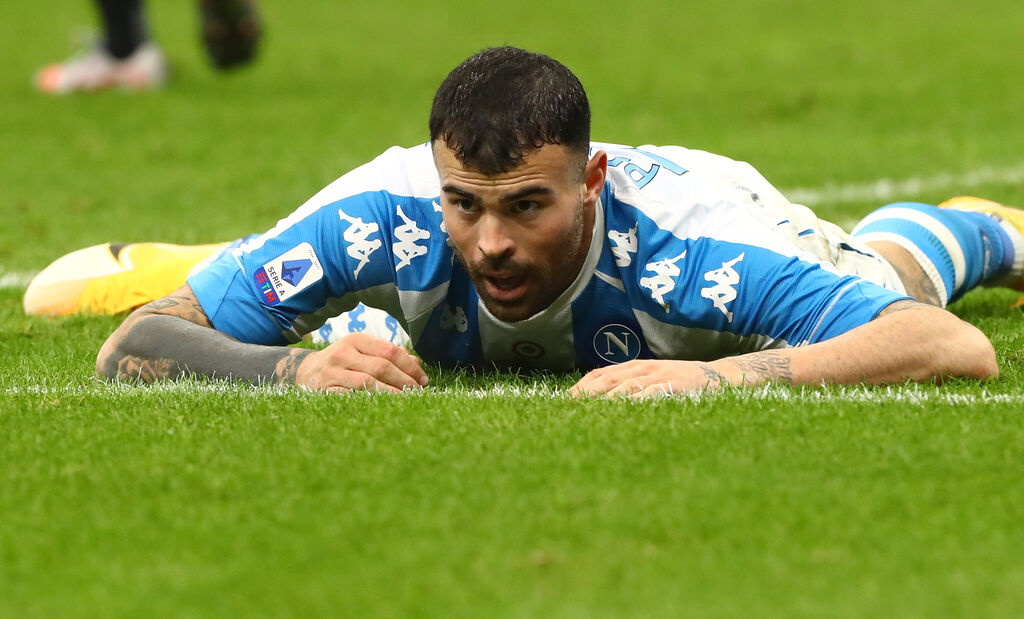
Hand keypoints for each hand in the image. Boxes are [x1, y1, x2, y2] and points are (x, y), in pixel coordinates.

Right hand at [296, 332, 428, 392]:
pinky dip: (370, 402)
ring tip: (406, 400)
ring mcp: (332, 372)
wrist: (305, 372)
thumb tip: (416, 364)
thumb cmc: (343, 362)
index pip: (390, 351)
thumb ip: (388, 355)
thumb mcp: (362, 351)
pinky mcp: (324, 390)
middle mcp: (343, 353)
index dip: (410, 366)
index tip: (423, 379)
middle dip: (405, 381)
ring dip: (391, 393)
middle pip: (381, 366)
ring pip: (368, 382)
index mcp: (356, 339)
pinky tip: (384, 407)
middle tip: (418, 392)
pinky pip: (351, 397)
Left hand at [568, 359, 723, 397]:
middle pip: (609, 379)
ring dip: (606, 398)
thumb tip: (601, 395)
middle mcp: (643, 368)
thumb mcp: (652, 377)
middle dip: (587, 393)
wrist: (717, 376)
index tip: (566, 400)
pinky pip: (652, 393)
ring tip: (589, 411)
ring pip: (627, 386)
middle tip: (570, 408)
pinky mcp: (674, 386)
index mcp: (635, 366)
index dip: (582, 385)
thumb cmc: (680, 380)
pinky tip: (624, 410)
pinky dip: (637, 400)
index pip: (602, 373)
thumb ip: (630, 383)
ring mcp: (659, 376)